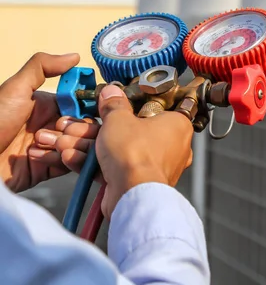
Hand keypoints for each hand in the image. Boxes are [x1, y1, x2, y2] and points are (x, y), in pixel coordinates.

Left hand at [0, 52, 80, 191]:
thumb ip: (42, 67)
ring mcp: (53, 147)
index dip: (91, 104)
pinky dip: (58, 160)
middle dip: (79, 127)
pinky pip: (69, 164)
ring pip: (81, 146)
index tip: (93, 106)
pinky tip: (38, 157)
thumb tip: (74, 56)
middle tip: (59, 127)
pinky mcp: (49, 168)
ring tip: (46, 144)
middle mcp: (53, 125)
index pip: (83, 103)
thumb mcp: (15, 89)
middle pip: (86, 126)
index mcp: (49, 105)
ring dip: (68, 144)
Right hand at [38, 85, 193, 217]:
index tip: (115, 103)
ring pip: (120, 150)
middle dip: (99, 129)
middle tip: (80, 124)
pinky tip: (71, 157)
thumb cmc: (136, 153)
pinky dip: (94, 164)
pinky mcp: (140, 183)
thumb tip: (112, 93)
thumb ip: (114, 104)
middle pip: (131, 131)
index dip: (132, 105)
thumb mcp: (119, 119)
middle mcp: (172, 146)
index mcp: (177, 125)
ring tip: (67, 140)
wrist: (132, 194)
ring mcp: (155, 166)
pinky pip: (116, 168)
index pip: (156, 108)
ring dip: (90, 146)